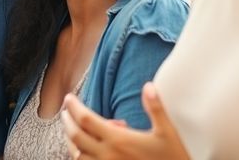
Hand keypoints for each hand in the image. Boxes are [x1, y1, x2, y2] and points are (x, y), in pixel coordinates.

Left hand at [61, 83, 189, 159]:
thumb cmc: (172, 158)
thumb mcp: (167, 132)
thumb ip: (155, 108)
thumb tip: (148, 86)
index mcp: (119, 140)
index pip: (85, 119)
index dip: (73, 107)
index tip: (69, 98)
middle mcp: (107, 155)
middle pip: (75, 135)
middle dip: (67, 121)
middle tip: (65, 111)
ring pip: (77, 153)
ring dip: (71, 140)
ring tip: (74, 128)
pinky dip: (80, 155)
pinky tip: (87, 148)